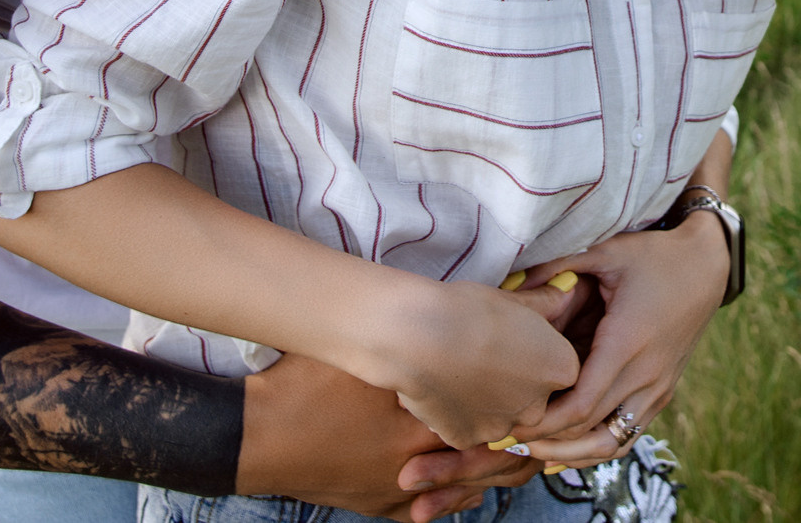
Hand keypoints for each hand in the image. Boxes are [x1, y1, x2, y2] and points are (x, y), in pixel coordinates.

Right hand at [241, 349, 544, 521]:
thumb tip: (503, 298)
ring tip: (517, 450)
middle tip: (542, 423)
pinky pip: (434, 509)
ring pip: (467, 486)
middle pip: (490, 455)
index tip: (540, 385)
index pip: (494, 414)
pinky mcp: (382, 507)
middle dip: (521, 440)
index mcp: (418, 412)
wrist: (258, 435)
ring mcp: (400, 487)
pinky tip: (468, 481)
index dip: (525, 401)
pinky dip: (455, 494)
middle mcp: (415, 456)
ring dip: (494, 468)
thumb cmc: (308, 379)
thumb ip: (422, 330)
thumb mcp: (365, 346)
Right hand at [387, 277, 581, 452]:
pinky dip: (457, 411)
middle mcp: (538, 407)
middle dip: (513, 382)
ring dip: (486, 399)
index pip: (558, 368)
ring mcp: (502, 428)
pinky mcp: (467, 440)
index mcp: (560, 370)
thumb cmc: (469, 310)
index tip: (513, 340)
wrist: (419, 336)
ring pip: (499, 415)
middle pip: (532, 397)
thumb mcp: (515, 299)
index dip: (536, 354)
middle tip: (485, 355)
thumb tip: (567, 292)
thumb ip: (546, 303)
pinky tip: (442, 385)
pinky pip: (467, 427)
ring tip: (460, 367)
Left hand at [495, 215, 730, 469]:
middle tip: (507, 439)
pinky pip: (629, 435)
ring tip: (534, 449)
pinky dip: (598, 447)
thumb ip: (558, 267)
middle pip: (589, 430)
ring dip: (573, 452)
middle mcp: (645, 375)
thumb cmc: (655, 257)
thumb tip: (510, 282)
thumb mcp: (607, 252)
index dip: (542, 423)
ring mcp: (658, 389)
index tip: (508, 422)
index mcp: (626, 344)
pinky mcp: (663, 392)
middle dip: (546, 440)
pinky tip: (569, 448)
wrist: (707, 266)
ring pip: (612, 444)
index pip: (580, 405)